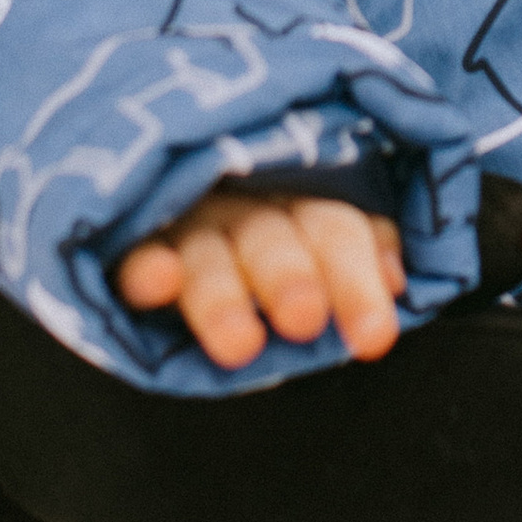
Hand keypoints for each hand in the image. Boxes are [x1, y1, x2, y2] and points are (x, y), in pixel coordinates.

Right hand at [116, 182, 406, 369]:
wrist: (154, 176)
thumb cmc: (256, 231)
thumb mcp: (309, 234)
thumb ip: (355, 252)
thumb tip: (398, 281)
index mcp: (291, 201)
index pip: (334, 228)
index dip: (356, 278)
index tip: (375, 337)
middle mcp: (237, 206)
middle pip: (271, 237)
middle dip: (290, 277)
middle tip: (305, 321)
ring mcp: (178, 220)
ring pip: (204, 253)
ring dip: (223, 293)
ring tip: (240, 346)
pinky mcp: (123, 240)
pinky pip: (130, 254)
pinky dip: (145, 267)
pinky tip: (157, 282)